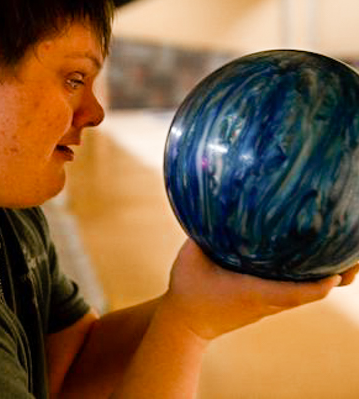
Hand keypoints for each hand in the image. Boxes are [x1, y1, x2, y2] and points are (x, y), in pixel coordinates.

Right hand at [163, 240, 345, 341]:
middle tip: (350, 249)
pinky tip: (308, 255)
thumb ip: (203, 232)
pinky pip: (295, 290)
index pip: (295, 293)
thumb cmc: (188, 289)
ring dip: (325, 275)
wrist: (186, 322)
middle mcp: (267, 301)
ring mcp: (268, 304)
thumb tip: (214, 205)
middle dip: (336, 274)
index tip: (337, 267)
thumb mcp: (191, 257)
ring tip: (338, 247)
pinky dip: (309, 277)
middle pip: (312, 293)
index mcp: (253, 292)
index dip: (321, 283)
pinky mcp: (265, 302)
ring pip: (306, 292)